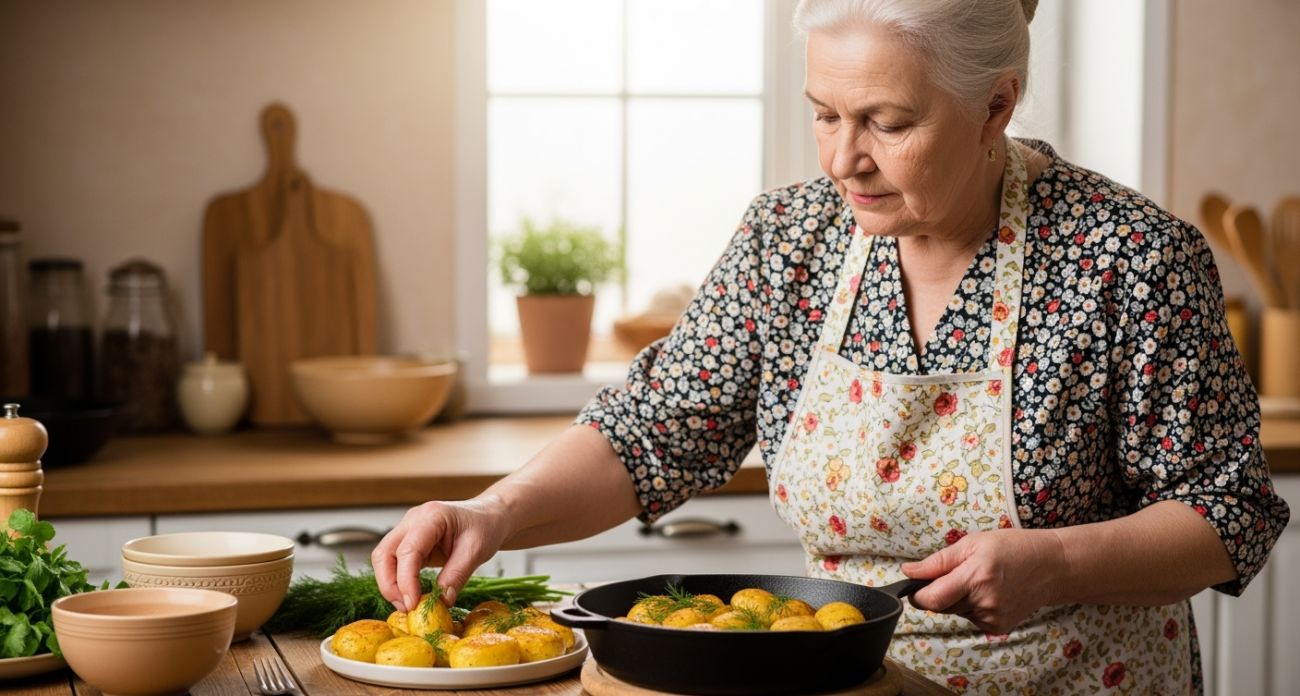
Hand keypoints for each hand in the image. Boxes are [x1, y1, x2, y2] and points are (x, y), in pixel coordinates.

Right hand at [372, 496, 509, 611]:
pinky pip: (395, 563)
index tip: (412, 604)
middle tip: (406, 607)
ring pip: (384, 559)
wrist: (489, 517)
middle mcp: (414, 520)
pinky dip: (398, 581)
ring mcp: (409, 530)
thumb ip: (457, 575)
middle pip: (385, 553)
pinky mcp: (410, 542)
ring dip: (391, 584)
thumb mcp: (476, 551)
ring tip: (409, 605)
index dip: (405, 579)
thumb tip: (441, 602)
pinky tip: (411, 596)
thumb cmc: (485, 526)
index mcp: (432, 516)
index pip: (408, 549)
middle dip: (389, 584)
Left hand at [901, 528, 1067, 634]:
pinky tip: (989, 592)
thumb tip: (909, 572)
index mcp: (975, 577)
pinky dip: (972, 607)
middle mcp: (984, 602)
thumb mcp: (972, 544)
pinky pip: (971, 618)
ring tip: (979, 580)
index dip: (917, 595)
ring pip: (955, 612)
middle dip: (939, 592)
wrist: (1052, 568)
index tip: (914, 587)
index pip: (931, 600)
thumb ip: (938, 561)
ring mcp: (992, 618)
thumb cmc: (1013, 548)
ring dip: (957, 599)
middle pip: (941, 607)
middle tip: (957, 574)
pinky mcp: (999, 627)